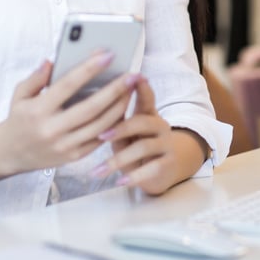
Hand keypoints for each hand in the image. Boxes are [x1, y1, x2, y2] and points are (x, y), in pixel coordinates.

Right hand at [0, 53, 136, 173]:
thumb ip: (36, 77)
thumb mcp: (20, 95)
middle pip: (91, 107)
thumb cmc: (18, 118)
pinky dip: (113, 124)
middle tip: (133, 74)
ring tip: (131, 90)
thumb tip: (52, 61)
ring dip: (119, 106)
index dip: (89, 69)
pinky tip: (122, 109)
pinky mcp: (73, 156)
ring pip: (100, 125)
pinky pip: (99, 139)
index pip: (67, 86)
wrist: (10, 154)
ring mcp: (64, 145)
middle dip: (115, 90)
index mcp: (38, 110)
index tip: (108, 55)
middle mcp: (52, 129)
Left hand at [99, 77, 197, 195]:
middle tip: (101, 136)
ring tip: (98, 170)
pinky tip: (120, 182)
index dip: (141, 88)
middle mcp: (160, 126)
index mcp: (148, 114)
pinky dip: (134, 176)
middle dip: (121, 128)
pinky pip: (152, 168)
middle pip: (143, 121)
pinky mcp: (168, 164)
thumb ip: (115, 122)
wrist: (163, 170)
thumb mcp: (126, 134)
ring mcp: (167, 144)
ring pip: (144, 147)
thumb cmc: (136, 147)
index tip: (134, 77)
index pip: (146, 97)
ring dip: (119, 159)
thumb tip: (91, 108)